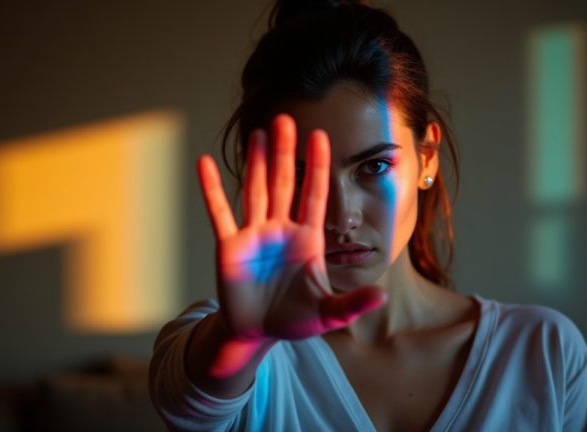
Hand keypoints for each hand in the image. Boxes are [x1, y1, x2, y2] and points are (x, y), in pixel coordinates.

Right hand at [198, 114, 385, 345]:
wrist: (257, 332)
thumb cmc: (294, 319)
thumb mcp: (328, 314)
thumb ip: (352, 304)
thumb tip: (382, 299)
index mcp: (308, 239)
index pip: (315, 195)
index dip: (318, 167)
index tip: (321, 136)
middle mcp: (281, 229)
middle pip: (285, 184)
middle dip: (287, 153)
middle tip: (286, 119)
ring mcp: (254, 235)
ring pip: (256, 191)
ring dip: (257, 162)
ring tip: (260, 132)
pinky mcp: (229, 246)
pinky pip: (219, 213)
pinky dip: (211, 189)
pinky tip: (204, 163)